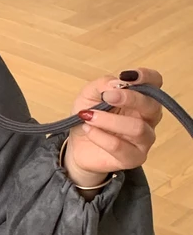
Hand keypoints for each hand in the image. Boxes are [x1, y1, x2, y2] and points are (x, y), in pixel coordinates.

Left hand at [64, 69, 162, 187]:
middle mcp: (148, 118)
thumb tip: (117, 83)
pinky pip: (120, 147)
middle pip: (151, 105)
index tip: (126, 76)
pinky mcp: (134, 158)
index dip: (146, 77)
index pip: (155, 82)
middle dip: (129, 98)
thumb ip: (102, 85)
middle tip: (106, 97)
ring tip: (88, 116)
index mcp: (140, 98)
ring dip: (110, 120)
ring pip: (137, 128)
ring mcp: (144, 139)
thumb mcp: (88, 95)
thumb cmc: (89, 116)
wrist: (78, 146)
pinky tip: (88, 130)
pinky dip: (101, 136)